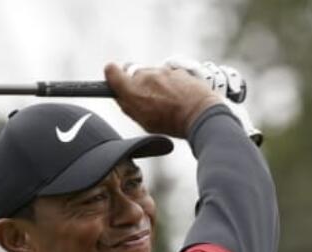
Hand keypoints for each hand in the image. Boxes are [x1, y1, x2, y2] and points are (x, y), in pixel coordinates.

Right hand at [103, 62, 224, 137]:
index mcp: (132, 89)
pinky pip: (167, 74)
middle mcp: (145, 76)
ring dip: (154, 83)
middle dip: (137, 82)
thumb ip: (128, 105)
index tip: (113, 77)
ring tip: (165, 100)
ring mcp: (162, 71)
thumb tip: (119, 95)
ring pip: (151, 73)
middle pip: (133, 73)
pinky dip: (169, 83)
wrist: (199, 113)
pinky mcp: (176, 70)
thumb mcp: (143, 120)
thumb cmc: (171, 122)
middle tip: (145, 98)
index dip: (112, 74)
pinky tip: (176, 96)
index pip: (112, 71)